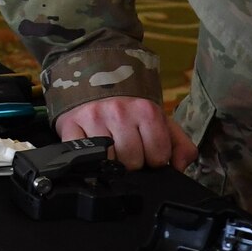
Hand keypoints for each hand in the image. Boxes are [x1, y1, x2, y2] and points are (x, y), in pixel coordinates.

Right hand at [53, 97, 195, 171]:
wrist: (96, 82)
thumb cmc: (131, 109)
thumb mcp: (161, 121)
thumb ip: (180, 145)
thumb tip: (180, 168)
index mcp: (147, 111)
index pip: (158, 157)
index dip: (154, 160)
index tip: (148, 152)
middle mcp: (120, 112)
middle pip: (133, 163)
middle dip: (133, 162)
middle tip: (128, 149)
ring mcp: (94, 119)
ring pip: (109, 163)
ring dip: (111, 162)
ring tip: (112, 149)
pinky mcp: (71, 125)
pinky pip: (82, 157)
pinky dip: (87, 160)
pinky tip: (93, 149)